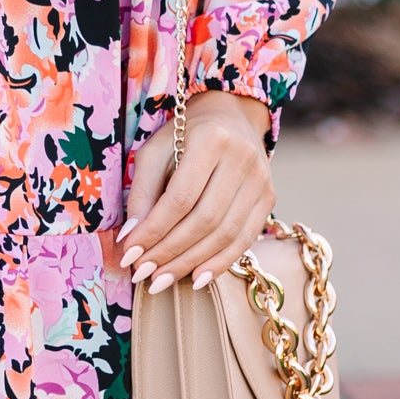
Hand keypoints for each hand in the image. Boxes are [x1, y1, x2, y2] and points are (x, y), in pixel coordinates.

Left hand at [119, 91, 274, 292]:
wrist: (231, 118)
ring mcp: (261, 180)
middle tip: (143, 274)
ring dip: (191, 262)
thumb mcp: (155, 152)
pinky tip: (197, 279)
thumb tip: (130, 237)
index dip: (154, 230)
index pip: (180, 197)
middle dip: (170, 252)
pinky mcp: (269, 197)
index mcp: (211, 140)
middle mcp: (242, 158)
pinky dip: (220, 263)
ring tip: (162, 280)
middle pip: (205, 219)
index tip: (130, 254)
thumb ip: (143, 192)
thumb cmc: (184, 135)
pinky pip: (245, 238)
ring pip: (226, 233)